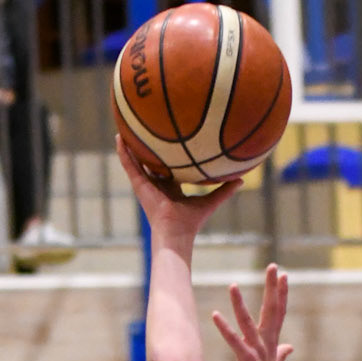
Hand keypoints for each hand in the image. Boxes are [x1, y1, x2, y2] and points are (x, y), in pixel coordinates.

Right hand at [115, 141, 239, 240]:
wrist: (176, 232)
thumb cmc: (192, 222)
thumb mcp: (210, 201)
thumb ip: (224, 190)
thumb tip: (242, 179)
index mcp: (172, 189)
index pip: (170, 169)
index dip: (170, 157)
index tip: (170, 143)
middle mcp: (158, 185)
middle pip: (152, 163)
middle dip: (149, 149)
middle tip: (147, 130)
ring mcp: (146, 185)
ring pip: (136, 161)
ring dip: (131, 146)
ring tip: (126, 128)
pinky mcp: (138, 185)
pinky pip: (129, 165)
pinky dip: (123, 152)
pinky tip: (119, 137)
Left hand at [212, 264, 292, 360]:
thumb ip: (281, 354)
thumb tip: (289, 347)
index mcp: (271, 341)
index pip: (279, 313)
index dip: (281, 293)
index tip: (283, 275)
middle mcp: (266, 343)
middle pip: (271, 311)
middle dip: (271, 288)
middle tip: (273, 266)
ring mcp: (256, 351)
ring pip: (248, 323)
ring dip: (239, 304)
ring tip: (231, 284)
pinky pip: (234, 342)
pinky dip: (224, 329)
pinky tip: (214, 315)